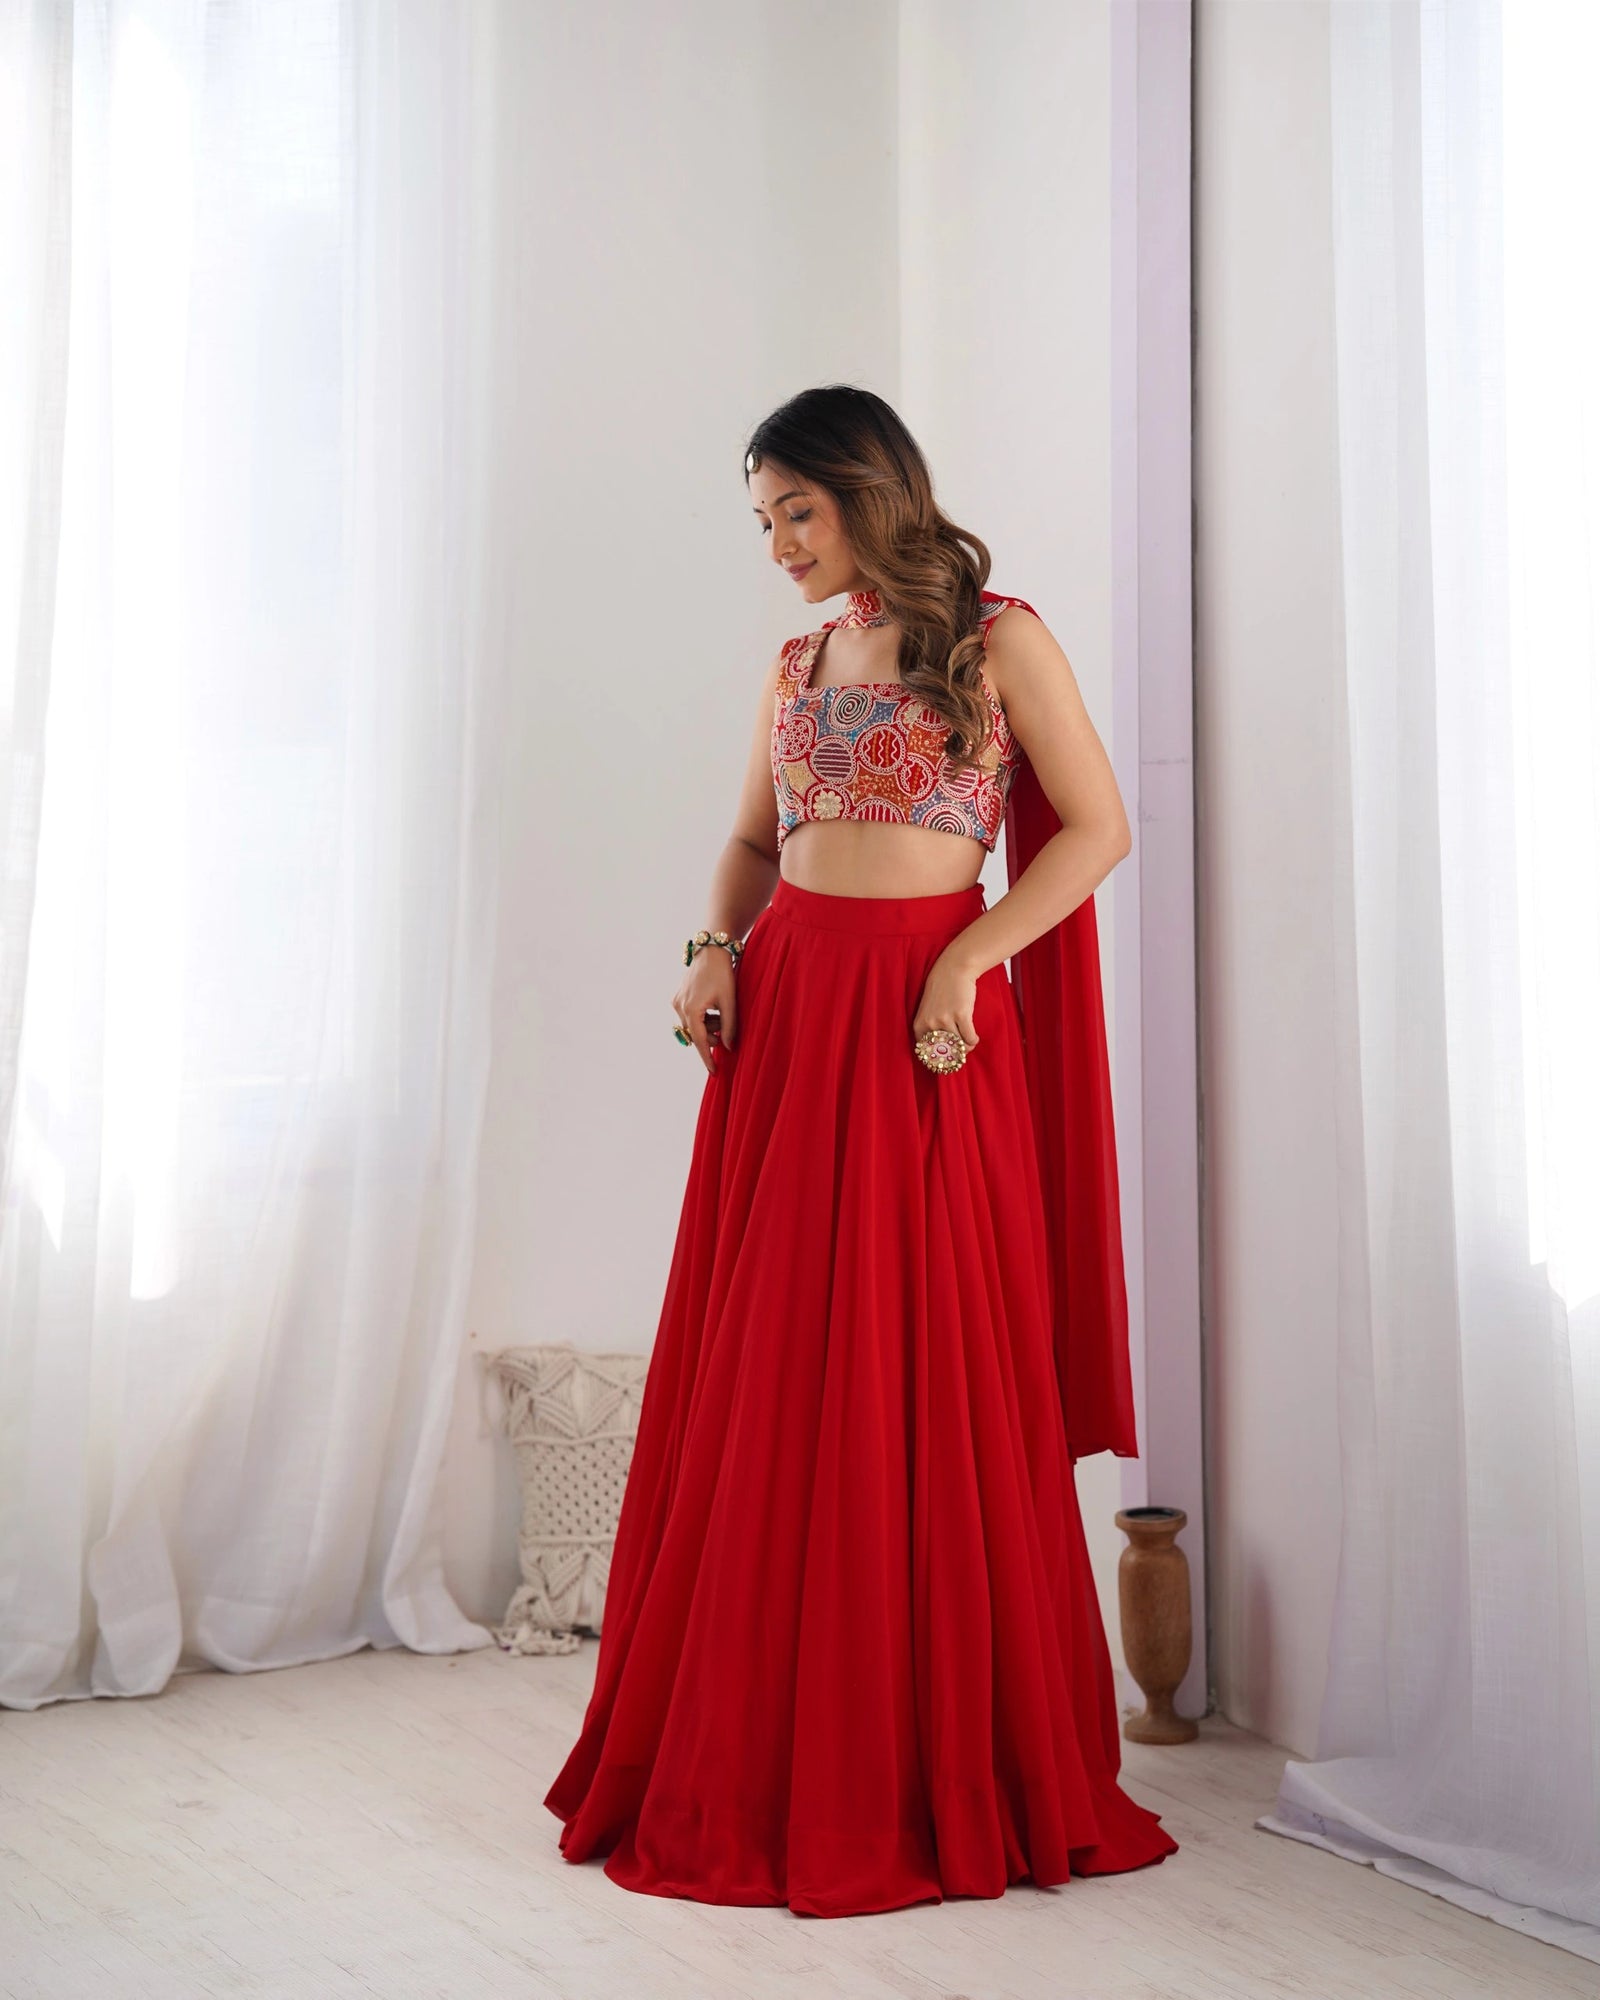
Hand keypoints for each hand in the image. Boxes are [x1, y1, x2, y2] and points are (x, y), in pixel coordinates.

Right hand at [673, 945, 737, 1075]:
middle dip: (712, 1036)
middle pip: (697, 1034)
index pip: (700, 1042)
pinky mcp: (678, 997)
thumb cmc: (723, 974)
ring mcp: (677, 1002)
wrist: (712, 950)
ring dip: (708, 1025)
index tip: (714, 1072)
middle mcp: (680, 1007)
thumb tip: (728, 1047)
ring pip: (693, 1026)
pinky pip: (690, 1015)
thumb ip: (730, 1026)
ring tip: (722, 1011)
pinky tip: (713, 1006)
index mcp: (692, 1010)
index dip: (708, 1058)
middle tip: (727, 1025)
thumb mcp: (730, 1001)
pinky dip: (703, 1017)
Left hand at [912, 948, 979, 1056]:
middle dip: (955, 1054)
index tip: (947, 1058)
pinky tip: (974, 1037)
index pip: (926, 1052)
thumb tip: (943, 1051)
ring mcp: (945, 1020)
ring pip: (958, 1045)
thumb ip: (931, 1029)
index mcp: (919, 1025)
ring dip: (966, 1046)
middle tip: (961, 1052)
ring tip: (969, 1042)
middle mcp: (930, 1024)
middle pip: (945, 1051)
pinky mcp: (961, 1015)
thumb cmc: (942, 990)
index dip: (938, 1057)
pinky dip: (973, 1040)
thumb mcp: (927, 1010)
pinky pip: (969, 1038)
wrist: (953, 969)